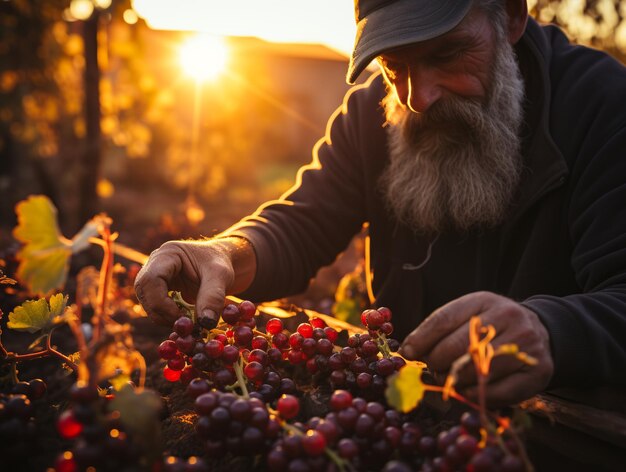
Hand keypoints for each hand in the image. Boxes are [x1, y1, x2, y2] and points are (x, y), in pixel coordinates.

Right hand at [134, 237, 254, 325]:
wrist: (222, 262)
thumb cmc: (221, 263)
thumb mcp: (221, 276)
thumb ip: (213, 297)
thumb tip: (205, 323)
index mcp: (168, 253)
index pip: (152, 279)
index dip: (161, 302)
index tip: (181, 318)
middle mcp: (155, 263)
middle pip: (144, 291)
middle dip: (160, 312)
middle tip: (183, 325)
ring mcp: (153, 276)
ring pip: (146, 301)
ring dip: (163, 317)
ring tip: (187, 322)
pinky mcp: (158, 289)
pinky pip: (154, 306)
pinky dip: (167, 317)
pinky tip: (184, 319)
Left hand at [399, 291, 553, 406]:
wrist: (541, 331)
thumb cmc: (491, 327)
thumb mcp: (469, 316)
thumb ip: (441, 329)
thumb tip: (409, 351)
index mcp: (484, 301)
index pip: (445, 319)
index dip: (422, 338)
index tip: (407, 352)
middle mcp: (508, 318)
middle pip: (460, 345)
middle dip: (437, 361)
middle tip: (431, 369)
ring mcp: (526, 344)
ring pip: (478, 368)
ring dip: (455, 379)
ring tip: (447, 379)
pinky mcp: (538, 371)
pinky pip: (501, 391)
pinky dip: (477, 394)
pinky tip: (466, 391)